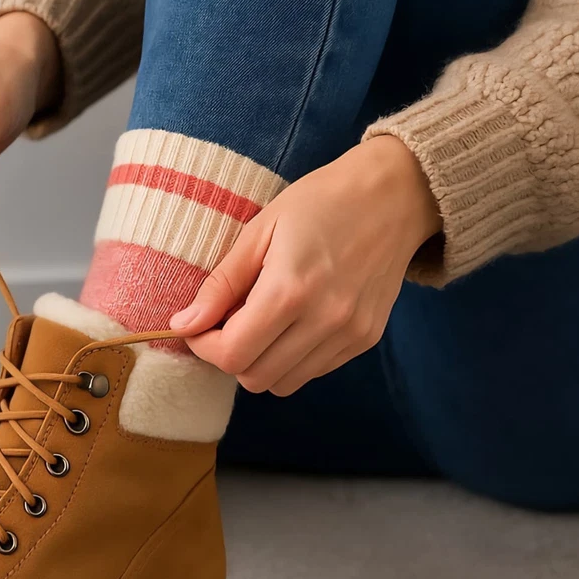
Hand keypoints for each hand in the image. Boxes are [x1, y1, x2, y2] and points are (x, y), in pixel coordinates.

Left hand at [169, 136, 441, 395]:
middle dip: (230, 356)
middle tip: (228, 322)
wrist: (394, 194)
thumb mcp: (259, 231)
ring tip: (262, 321)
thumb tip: (184, 324)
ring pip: (283, 384)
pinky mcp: (365, 339)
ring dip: (260, 361)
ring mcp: (349, 334)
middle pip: (255, 377)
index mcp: (290, 290)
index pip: (232, 355)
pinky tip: (292, 323)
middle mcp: (324, 320)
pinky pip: (313, 372)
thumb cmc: (320, 202)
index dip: (204, 346)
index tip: (198, 325)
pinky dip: (291, 359)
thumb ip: (221, 285)